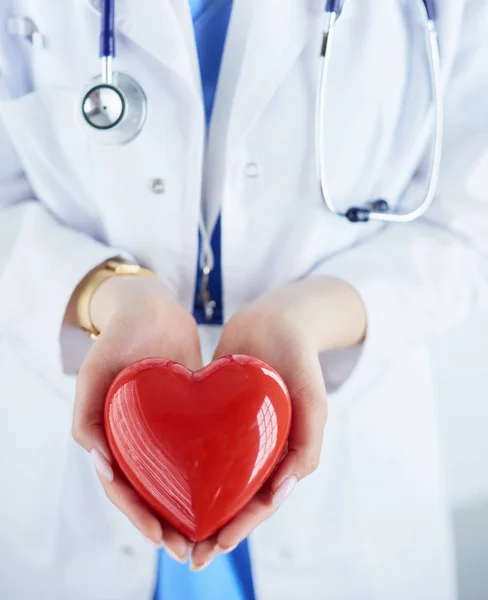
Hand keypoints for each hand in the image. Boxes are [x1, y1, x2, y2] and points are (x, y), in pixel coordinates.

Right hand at [71, 275, 201, 561]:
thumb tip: (100, 465)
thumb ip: (86, 416)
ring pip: (175, 477)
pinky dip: (209, 472)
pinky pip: (198, 450)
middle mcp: (135, 438)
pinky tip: (232, 486)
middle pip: (149, 491)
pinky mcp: (188, 417)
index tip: (162, 538)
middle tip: (191, 548)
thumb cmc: (120, 335)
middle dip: (167, 523)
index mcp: (109, 436)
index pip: (121, 488)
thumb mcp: (95, 370)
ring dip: (190, 506)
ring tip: (214, 530)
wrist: (153, 308)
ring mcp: (162, 429)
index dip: (138, 517)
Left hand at [190, 276, 365, 569]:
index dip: (242, 526)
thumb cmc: (299, 359)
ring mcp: (238, 433)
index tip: (216, 546)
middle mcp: (260, 449)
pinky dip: (186, 467)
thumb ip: (308, 444)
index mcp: (286, 454)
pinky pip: (200, 446)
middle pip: (236, 497)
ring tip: (170, 527)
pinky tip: (161, 477)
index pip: (263, 500)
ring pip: (216, 477)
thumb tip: (280, 493)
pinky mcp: (217, 416)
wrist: (273, 319)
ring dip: (198, 505)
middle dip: (215, 527)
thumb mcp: (313, 400)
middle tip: (189, 553)